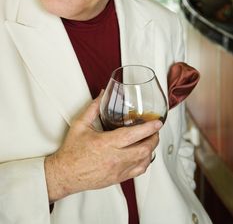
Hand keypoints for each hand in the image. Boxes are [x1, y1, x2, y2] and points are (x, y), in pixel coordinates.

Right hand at [44, 94, 161, 201]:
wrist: (65, 174)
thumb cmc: (71, 151)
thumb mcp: (80, 125)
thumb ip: (93, 108)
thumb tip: (101, 94)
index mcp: (105, 143)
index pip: (132, 135)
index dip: (148, 128)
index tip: (158, 122)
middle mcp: (114, 158)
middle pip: (143, 149)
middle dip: (154, 138)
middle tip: (155, 130)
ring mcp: (117, 170)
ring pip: (143, 161)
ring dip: (151, 150)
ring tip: (151, 140)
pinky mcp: (118, 178)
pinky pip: (138, 171)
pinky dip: (145, 162)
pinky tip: (143, 155)